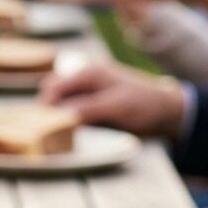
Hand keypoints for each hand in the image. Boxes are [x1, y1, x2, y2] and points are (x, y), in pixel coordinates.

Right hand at [40, 59, 186, 138]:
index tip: (40, 125)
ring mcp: (88, 91)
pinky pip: (72, 109)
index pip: (54, 87)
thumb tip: (60, 115)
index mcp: (89, 73)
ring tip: (54, 133)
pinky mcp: (93, 104)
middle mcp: (85, 79)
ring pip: (60, 101)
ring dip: (57, 115)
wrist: (166, 111)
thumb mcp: (116, 106)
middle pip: (52, 91)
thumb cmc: (144, 104)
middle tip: (45, 130)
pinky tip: (68, 132)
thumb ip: (88, 109)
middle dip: (47, 108)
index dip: (45, 105)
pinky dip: (67, 119)